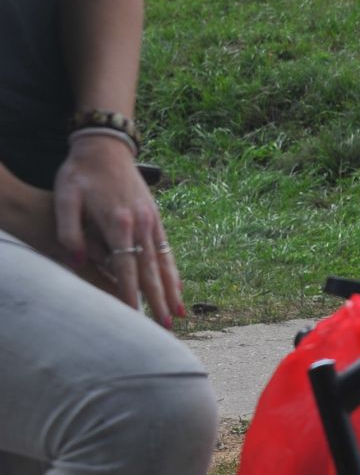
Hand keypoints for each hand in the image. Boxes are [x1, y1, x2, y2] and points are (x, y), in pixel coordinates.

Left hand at [53, 134, 184, 327]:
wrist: (106, 147)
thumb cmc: (80, 172)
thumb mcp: (65, 196)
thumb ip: (69, 229)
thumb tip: (79, 260)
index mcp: (118, 222)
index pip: (126, 267)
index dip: (130, 294)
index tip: (134, 318)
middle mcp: (141, 224)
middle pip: (151, 271)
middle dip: (158, 300)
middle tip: (166, 327)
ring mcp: (152, 221)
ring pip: (164, 262)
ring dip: (171, 290)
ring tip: (178, 313)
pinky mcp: (155, 217)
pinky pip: (167, 250)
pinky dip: (173, 271)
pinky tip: (178, 286)